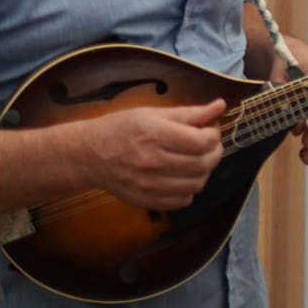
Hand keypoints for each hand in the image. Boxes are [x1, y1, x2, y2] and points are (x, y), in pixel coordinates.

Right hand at [83, 100, 226, 209]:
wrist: (87, 155)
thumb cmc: (120, 129)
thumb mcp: (152, 113)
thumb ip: (189, 113)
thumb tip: (220, 106)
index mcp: (154, 134)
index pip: (201, 141)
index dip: (214, 135)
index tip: (210, 130)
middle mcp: (151, 161)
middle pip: (202, 164)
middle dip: (214, 153)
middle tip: (210, 145)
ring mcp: (148, 184)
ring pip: (196, 184)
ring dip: (205, 172)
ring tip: (198, 160)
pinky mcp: (145, 200)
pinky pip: (182, 201)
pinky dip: (190, 190)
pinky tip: (183, 176)